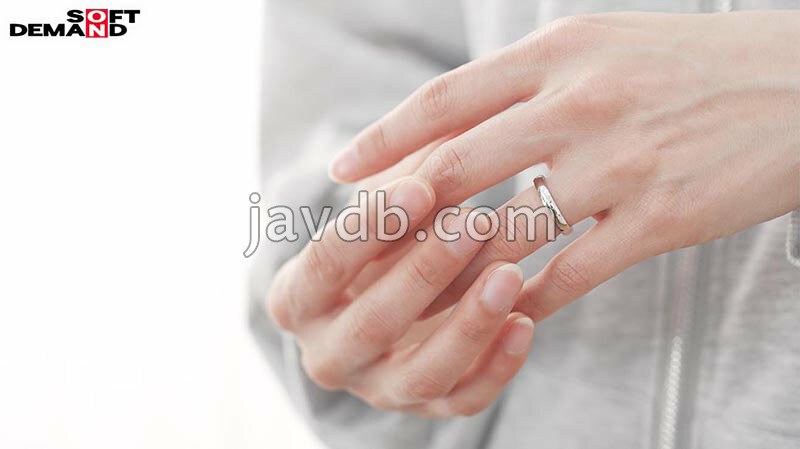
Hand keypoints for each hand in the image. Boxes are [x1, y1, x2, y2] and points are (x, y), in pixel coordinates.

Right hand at [266, 176, 533, 417]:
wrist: (384, 302)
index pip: (325, 265)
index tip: (420, 186)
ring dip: (467, 323)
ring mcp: (377, 389)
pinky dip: (497, 366)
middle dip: (425, 272)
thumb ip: (398, 184)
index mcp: (296, 301)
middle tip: (473, 223)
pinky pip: (463, 401)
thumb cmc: (376, 243)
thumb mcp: (374, 213)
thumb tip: (439, 134)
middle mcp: (328, 355)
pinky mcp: (426, 408)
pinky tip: (526, 323)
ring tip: (509, 274)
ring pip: (421, 372)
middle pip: (374, 322)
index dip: (371, 228)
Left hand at [328, 11, 799, 319]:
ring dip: (454, 265)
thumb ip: (525, 82)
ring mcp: (619, 164)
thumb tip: (452, 125)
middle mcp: (580, 103)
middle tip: (362, 243)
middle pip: (457, 167)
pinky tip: (503, 309)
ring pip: (505, 229)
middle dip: (399, 212)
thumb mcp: (599, 47)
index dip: (385, 139)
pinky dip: (526, 295)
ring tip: (419, 289)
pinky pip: (569, 271)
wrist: (799, 84)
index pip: (444, 101)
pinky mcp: (659, 219)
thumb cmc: (687, 64)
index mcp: (558, 53)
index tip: (345, 171)